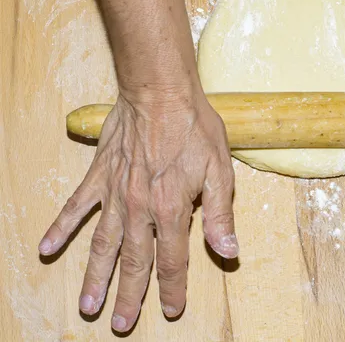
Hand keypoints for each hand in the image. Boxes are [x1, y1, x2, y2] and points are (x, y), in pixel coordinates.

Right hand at [38, 89, 237, 332]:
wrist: (161, 92)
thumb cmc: (194, 129)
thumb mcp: (220, 172)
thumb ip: (221, 215)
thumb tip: (229, 252)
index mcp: (172, 209)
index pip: (173, 260)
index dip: (173, 288)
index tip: (171, 311)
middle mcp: (140, 208)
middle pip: (134, 261)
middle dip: (128, 296)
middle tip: (120, 325)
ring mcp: (115, 194)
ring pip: (103, 244)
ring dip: (95, 277)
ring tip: (87, 305)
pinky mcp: (99, 176)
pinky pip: (75, 207)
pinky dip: (62, 228)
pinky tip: (48, 249)